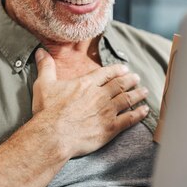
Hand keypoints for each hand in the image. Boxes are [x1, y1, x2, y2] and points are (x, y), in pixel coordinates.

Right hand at [31, 48, 148, 157]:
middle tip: (137, 78)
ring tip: (145, 91)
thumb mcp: (44, 84)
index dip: (117, 70)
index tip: (125, 69)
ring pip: (127, 99)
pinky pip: (129, 119)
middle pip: (120, 85)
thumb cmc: (48, 111)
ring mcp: (107, 111)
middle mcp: (100, 95)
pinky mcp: (110, 128)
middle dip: (130, 80)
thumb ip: (46, 67)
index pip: (106, 73)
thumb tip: (41, 51)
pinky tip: (145, 110)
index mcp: (86, 84)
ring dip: (137, 94)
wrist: (54, 135)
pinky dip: (139, 114)